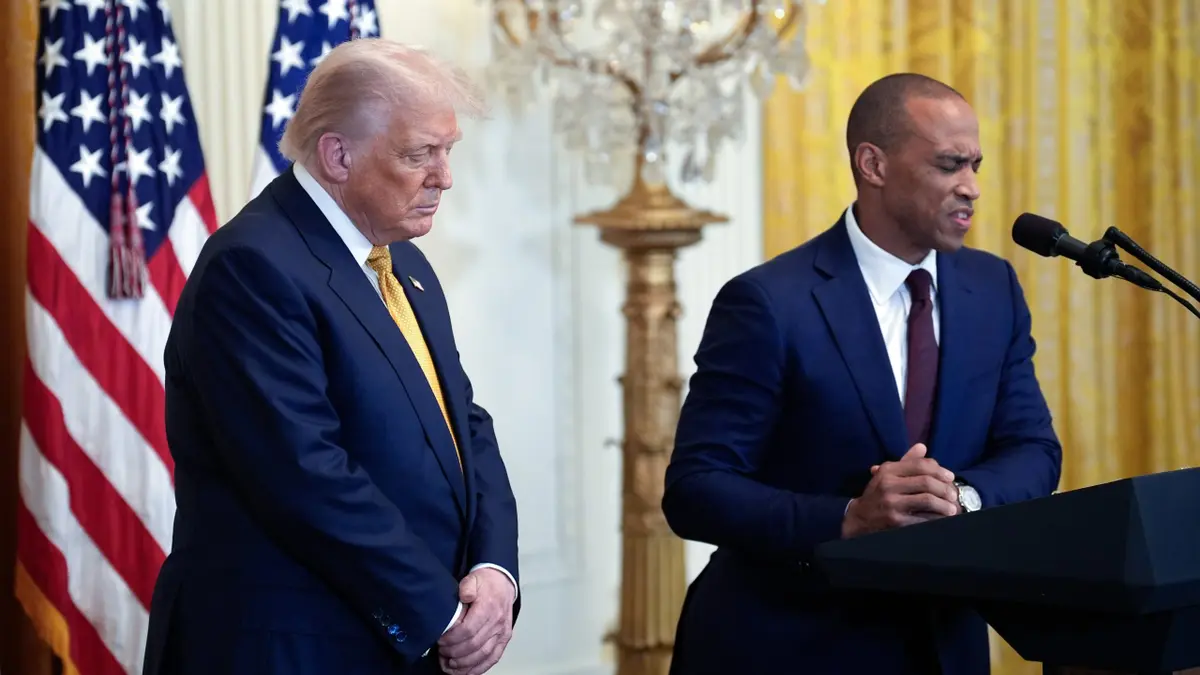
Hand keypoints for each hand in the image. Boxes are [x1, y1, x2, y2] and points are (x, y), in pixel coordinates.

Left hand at [437, 568, 514, 674]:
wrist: (503, 583)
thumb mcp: (473, 579)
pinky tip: (466, 671)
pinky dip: (479, 668)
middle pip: (474, 645)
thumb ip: (467, 587)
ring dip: (464, 664)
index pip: (469, 629)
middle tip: (441, 653)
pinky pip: (493, 658)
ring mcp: (502, 632)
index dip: (452, 639)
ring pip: (483, 655)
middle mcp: (497, 622)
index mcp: (489, 607)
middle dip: (454, 653)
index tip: (440, 640)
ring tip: (449, 665)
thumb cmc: (486, 583)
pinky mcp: (504, 639)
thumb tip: (464, 596)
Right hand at [842, 443, 958, 537]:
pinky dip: (936, 519)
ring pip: (927, 500)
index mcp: (888, 470)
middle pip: (926, 482)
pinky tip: (942, 520)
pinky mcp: (895, 521)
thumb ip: (906, 462)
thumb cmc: (877, 494)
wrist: (859, 518)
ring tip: (952, 509)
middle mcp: (888, 485)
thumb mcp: (887, 475)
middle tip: (954, 495)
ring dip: (944, 505)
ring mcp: (892, 504)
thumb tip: (922, 447)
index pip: (920, 465)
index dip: (939, 470)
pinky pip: (922, 519)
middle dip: (945, 489)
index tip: (950, 477)